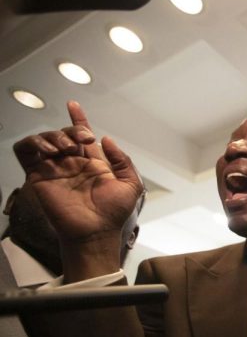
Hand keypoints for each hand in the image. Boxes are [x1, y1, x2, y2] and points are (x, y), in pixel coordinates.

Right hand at [13, 101, 143, 277]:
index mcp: (91, 163)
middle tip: (83, 140)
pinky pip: (25, 152)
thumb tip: (107, 140)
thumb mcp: (130, 184)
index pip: (81, 136)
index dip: (78, 119)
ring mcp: (54, 169)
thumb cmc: (112, 213)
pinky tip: (48, 149)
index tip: (74, 105)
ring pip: (43, 139)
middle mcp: (71, 164)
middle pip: (63, 134)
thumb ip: (122, 160)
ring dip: (53, 136)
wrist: (95, 231)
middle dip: (73, 129)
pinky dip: (32, 143)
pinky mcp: (38, 176)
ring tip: (66, 147)